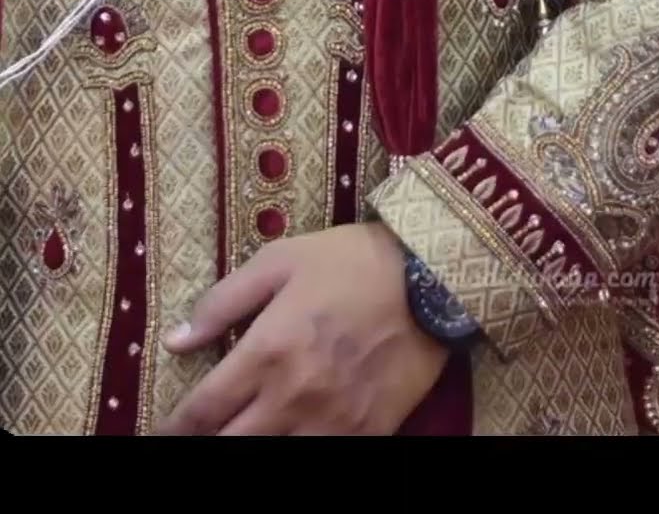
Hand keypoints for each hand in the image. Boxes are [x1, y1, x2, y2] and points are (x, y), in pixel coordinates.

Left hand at [156, 222, 446, 435]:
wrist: (430, 277)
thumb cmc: (350, 261)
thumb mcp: (280, 261)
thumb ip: (223, 302)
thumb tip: (175, 340)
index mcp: (267, 352)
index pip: (203, 410)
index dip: (175, 427)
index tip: (164, 430)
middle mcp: (293, 397)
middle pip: (230, 445)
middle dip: (206, 443)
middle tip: (197, 436)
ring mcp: (331, 423)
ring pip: (272, 458)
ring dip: (250, 446)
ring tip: (240, 434)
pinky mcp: (365, 434)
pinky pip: (320, 460)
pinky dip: (296, 452)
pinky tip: (288, 439)